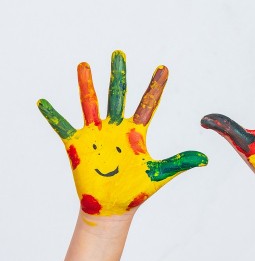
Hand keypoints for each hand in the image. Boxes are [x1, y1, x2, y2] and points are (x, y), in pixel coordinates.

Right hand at [38, 51, 207, 215]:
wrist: (113, 208)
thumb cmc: (136, 190)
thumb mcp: (159, 173)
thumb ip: (180, 162)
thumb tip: (205, 159)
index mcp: (136, 132)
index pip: (148, 104)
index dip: (155, 86)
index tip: (164, 67)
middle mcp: (116, 128)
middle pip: (118, 95)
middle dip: (119, 75)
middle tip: (119, 53)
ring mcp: (96, 135)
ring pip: (91, 104)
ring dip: (87, 85)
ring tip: (84, 65)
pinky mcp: (77, 145)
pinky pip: (62, 127)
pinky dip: (53, 115)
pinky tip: (43, 101)